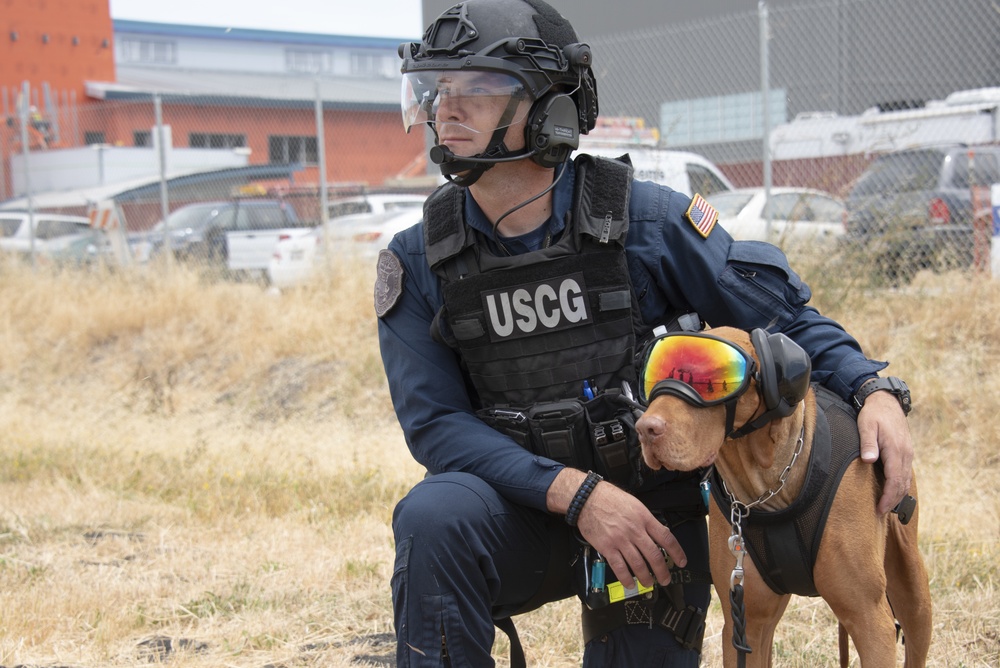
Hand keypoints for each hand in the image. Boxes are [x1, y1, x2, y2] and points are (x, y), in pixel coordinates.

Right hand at [575, 480, 686, 588]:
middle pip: (654, 556)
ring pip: (638, 565)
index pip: (666, 538)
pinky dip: (626, 578)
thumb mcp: (635, 504)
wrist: (588, 498)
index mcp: (644, 518)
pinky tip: (630, 583)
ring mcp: (621, 540)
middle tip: (665, 578)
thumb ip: (646, 520)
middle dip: (662, 571)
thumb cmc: (610, 498)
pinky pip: (619, 567)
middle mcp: (635, 531)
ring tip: (649, 583)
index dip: (677, 552)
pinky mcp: (607, 547)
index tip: (681, 561)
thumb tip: (658, 534)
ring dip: (646, 578)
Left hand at [857, 389, 912, 514]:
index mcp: (896, 450)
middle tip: (881, 513)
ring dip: (898, 495)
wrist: (886, 401)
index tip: (880, 509)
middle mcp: (905, 454)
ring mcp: (907, 453)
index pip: (895, 480)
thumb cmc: (873, 414)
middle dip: (893, 501)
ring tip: (887, 507)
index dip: (888, 497)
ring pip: (906, 480)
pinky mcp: (905, 452)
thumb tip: (869, 460)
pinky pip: (905, 473)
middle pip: (902, 484)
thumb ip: (868, 443)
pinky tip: (893, 491)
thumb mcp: (867, 425)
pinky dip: (900, 485)